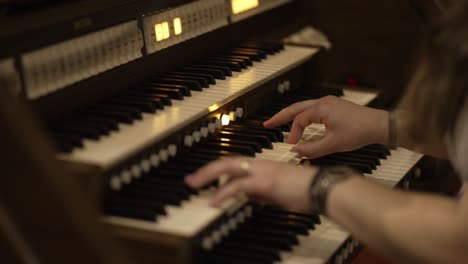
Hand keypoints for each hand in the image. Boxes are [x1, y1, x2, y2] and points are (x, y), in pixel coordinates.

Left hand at [185, 157, 316, 211]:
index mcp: (264, 167)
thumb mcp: (280, 193)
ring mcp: (262, 172)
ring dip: (208, 176)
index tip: (207, 178)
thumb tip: (250, 197)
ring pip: (227, 168)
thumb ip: (264, 193)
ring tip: (194, 184)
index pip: (236, 165)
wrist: (322, 188)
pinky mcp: (264, 182)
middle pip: (226, 162)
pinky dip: (223, 193)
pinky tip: (214, 202)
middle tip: (191, 180)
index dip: (219, 171)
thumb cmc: (307, 191)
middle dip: (206, 170)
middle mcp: (260, 165)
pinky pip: (237, 186)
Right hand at [264, 96, 388, 157]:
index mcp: (321, 108)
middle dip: (280, 116)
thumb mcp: (333, 144)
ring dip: (292, 116)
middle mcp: (323, 102)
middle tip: (267, 124)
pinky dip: (303, 116)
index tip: (291, 145)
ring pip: (304, 107)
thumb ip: (312, 149)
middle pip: (296, 108)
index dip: (293, 133)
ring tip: (280, 123)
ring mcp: (329, 102)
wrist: (379, 125)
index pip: (299, 120)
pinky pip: (313, 109)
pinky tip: (301, 123)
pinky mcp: (334, 106)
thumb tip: (296, 152)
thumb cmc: (359, 132)